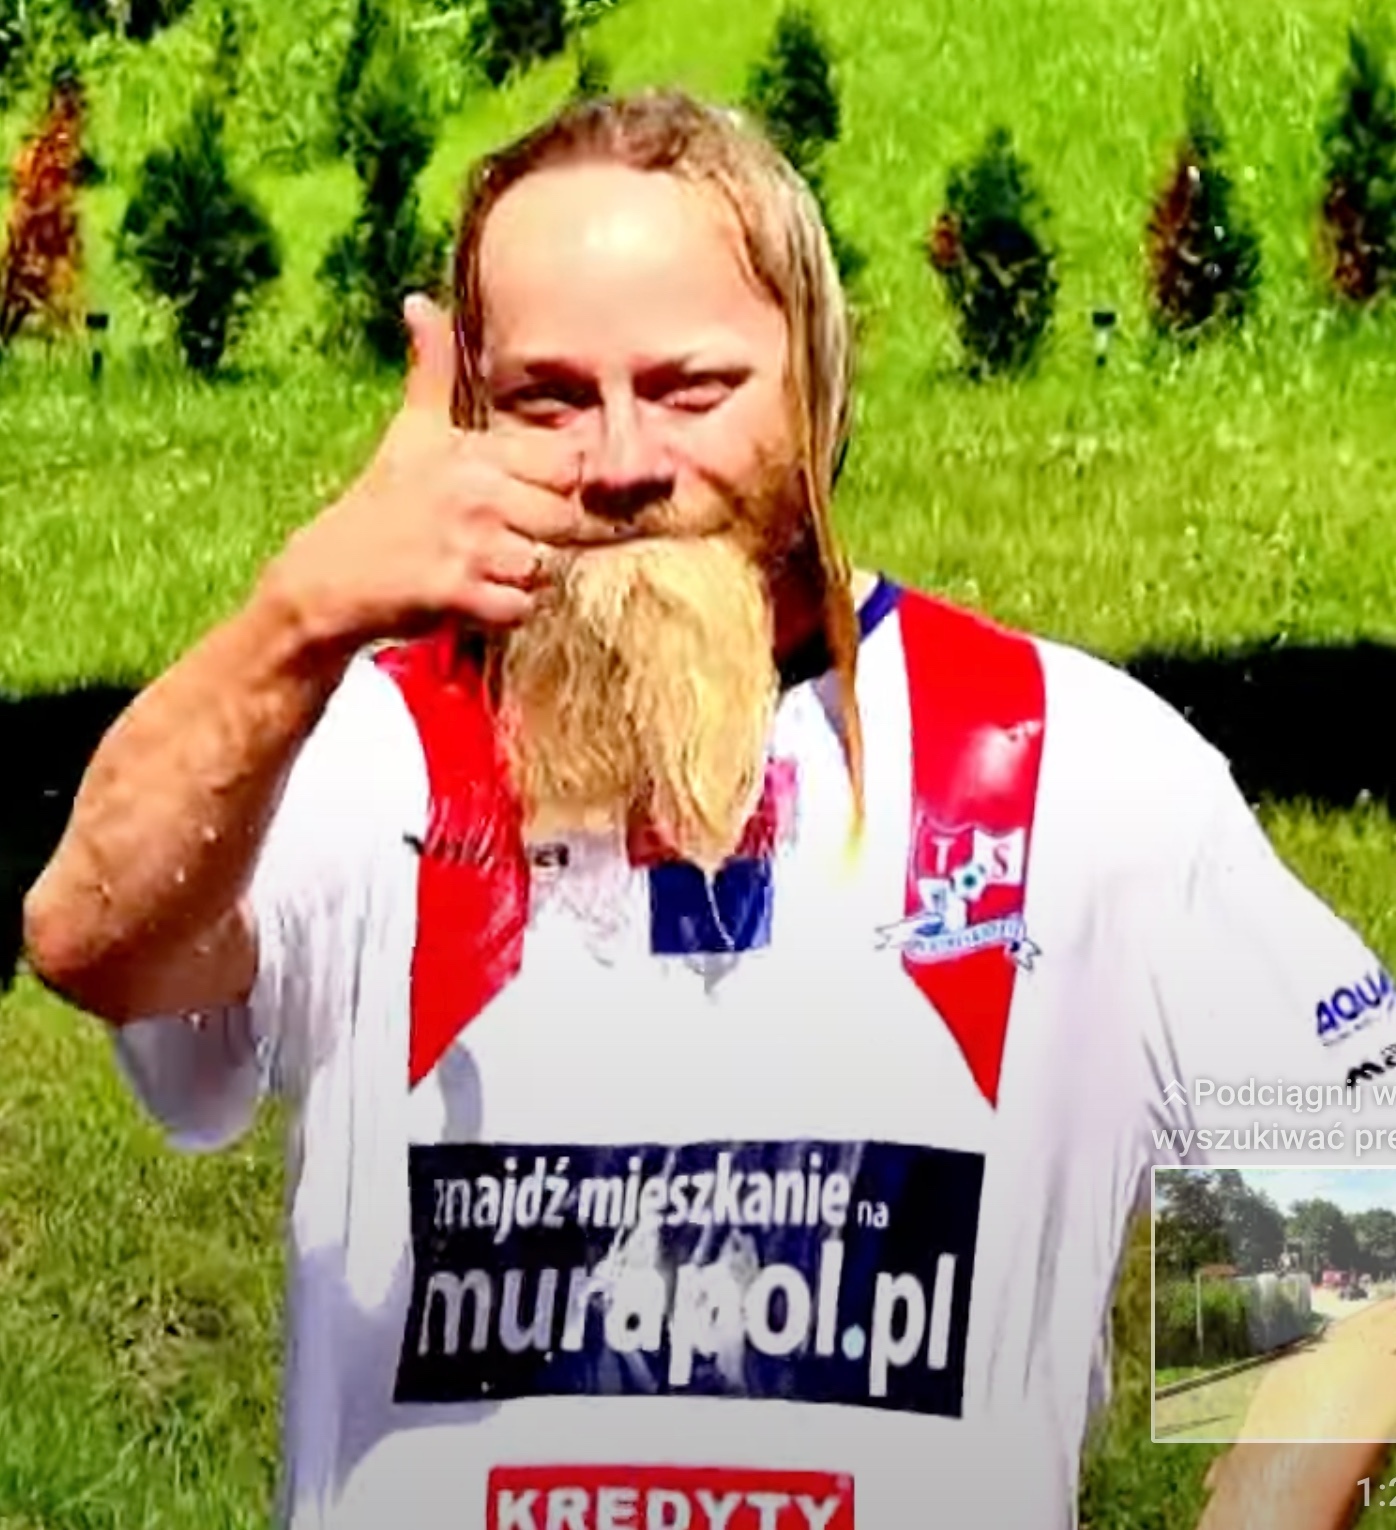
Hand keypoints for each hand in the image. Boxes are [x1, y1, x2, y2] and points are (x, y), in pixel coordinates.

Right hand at [266, 293, 621, 651]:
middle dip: (542, 539)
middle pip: (565, 521)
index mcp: (473, 452)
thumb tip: (418, 301)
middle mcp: (475, 491)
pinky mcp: (454, 591)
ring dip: (521, 579)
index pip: (568, 465)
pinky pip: (519, 608)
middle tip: (497, 542)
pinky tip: (474, 600)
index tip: (524, 498)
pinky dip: (504, 613)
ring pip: (545, 567)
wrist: (328, 577)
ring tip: (482, 569)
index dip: (557, 488)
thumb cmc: (381, 503)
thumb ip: (430, 370)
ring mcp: (466, 542)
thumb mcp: (411, 431)